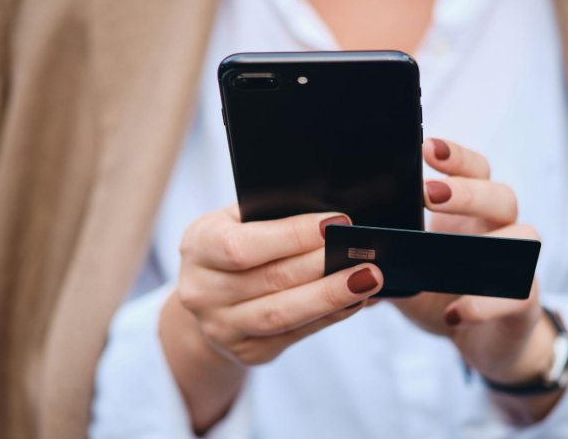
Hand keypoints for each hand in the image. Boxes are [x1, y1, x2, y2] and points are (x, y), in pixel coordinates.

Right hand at [160, 206, 382, 432]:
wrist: (206, 299)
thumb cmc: (231, 246)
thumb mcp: (235, 221)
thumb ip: (271, 216)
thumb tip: (329, 219)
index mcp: (198, 246)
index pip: (243, 245)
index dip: (291, 235)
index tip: (335, 222)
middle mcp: (202, 291)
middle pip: (271, 280)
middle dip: (323, 265)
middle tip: (365, 253)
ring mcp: (222, 327)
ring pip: (284, 314)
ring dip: (331, 296)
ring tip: (369, 279)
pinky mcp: (248, 351)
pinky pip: (296, 334)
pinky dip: (330, 316)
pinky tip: (355, 300)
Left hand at [392, 138, 559, 421]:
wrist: (483, 339)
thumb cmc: (443, 291)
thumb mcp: (408, 267)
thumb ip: (384, 250)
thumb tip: (337, 241)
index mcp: (472, 211)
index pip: (474, 170)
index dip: (455, 156)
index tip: (425, 146)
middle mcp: (500, 229)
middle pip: (501, 196)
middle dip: (467, 191)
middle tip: (429, 193)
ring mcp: (517, 263)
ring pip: (525, 237)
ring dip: (490, 239)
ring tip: (451, 248)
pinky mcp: (524, 301)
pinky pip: (517, 294)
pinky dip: (484, 303)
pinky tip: (455, 311)